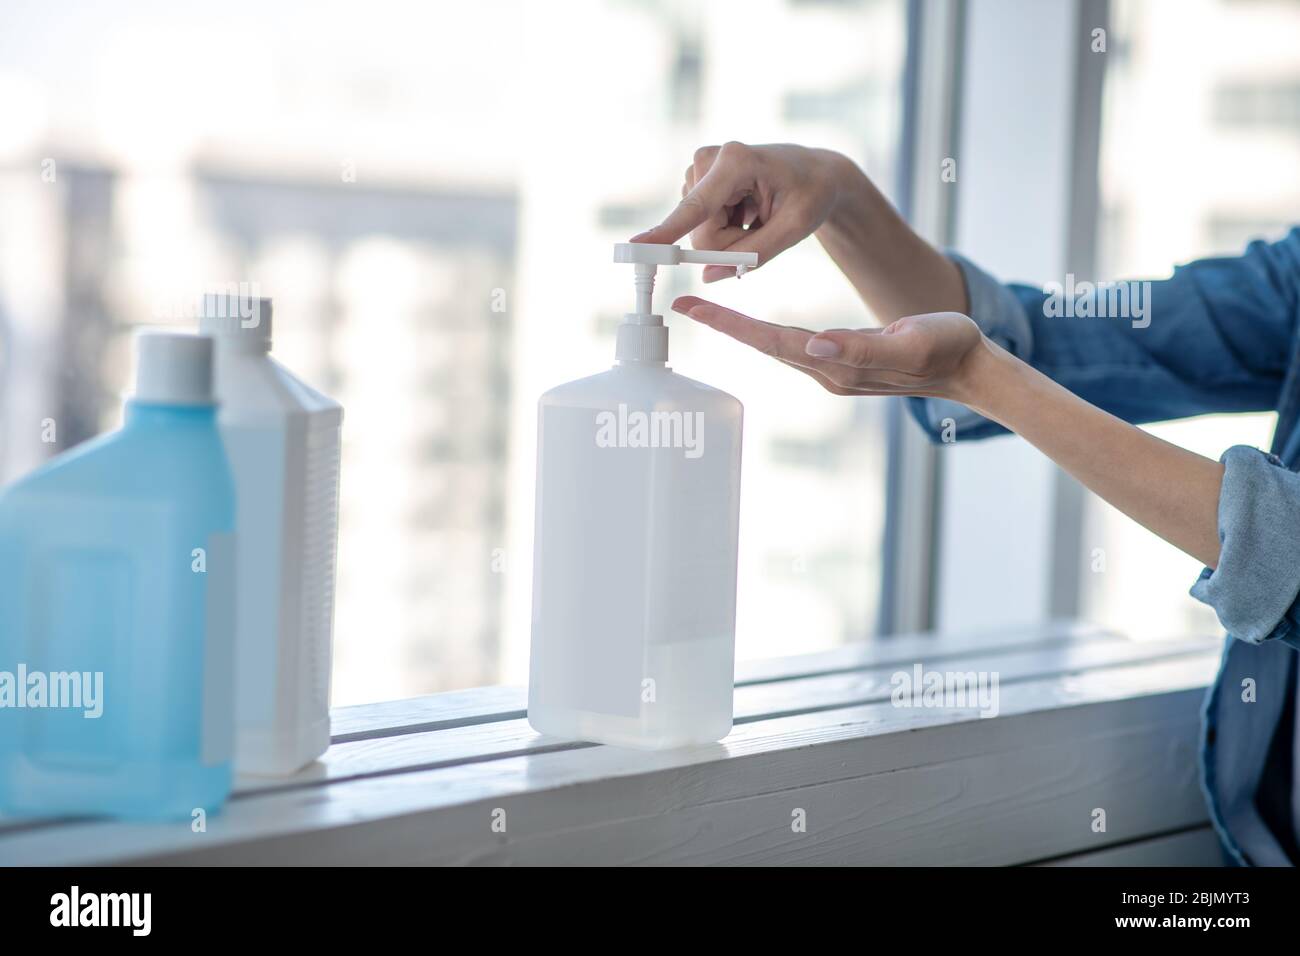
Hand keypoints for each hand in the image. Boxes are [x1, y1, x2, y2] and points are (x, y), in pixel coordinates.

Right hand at [632, 143, 849, 281]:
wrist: (814, 173)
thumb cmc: (810, 194)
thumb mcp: (795, 228)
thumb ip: (754, 255)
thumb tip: (708, 276)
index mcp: (736, 161)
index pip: (696, 206)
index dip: (668, 230)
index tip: (636, 247)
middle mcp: (708, 159)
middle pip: (701, 232)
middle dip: (730, 243)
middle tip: (762, 223)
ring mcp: (698, 169)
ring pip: (701, 234)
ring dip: (732, 234)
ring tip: (757, 211)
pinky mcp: (695, 181)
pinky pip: (701, 227)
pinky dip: (727, 228)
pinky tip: (745, 208)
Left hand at [672, 295, 985, 401]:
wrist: (971, 368)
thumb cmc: (947, 348)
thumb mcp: (911, 341)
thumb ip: (863, 346)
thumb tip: (815, 342)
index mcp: (837, 365)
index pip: (772, 341)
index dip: (731, 325)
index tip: (693, 309)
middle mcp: (828, 371)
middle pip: (764, 345)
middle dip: (723, 325)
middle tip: (682, 305)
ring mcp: (834, 370)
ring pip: (776, 347)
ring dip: (740, 330)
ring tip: (706, 311)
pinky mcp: (843, 364)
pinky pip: (794, 347)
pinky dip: (767, 334)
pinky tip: (754, 328)